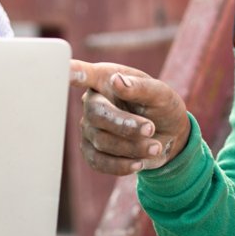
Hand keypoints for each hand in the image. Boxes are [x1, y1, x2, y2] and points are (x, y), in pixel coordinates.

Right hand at [70, 59, 190, 175]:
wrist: (168, 136)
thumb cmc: (161, 107)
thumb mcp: (160, 93)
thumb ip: (141, 87)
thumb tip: (117, 81)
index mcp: (105, 79)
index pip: (84, 74)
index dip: (74, 73)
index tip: (67, 70)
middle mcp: (92, 102)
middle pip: (96, 114)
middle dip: (125, 125)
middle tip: (151, 129)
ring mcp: (89, 128)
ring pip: (101, 141)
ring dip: (132, 147)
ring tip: (155, 146)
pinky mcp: (92, 151)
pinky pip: (99, 162)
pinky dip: (121, 165)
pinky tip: (139, 162)